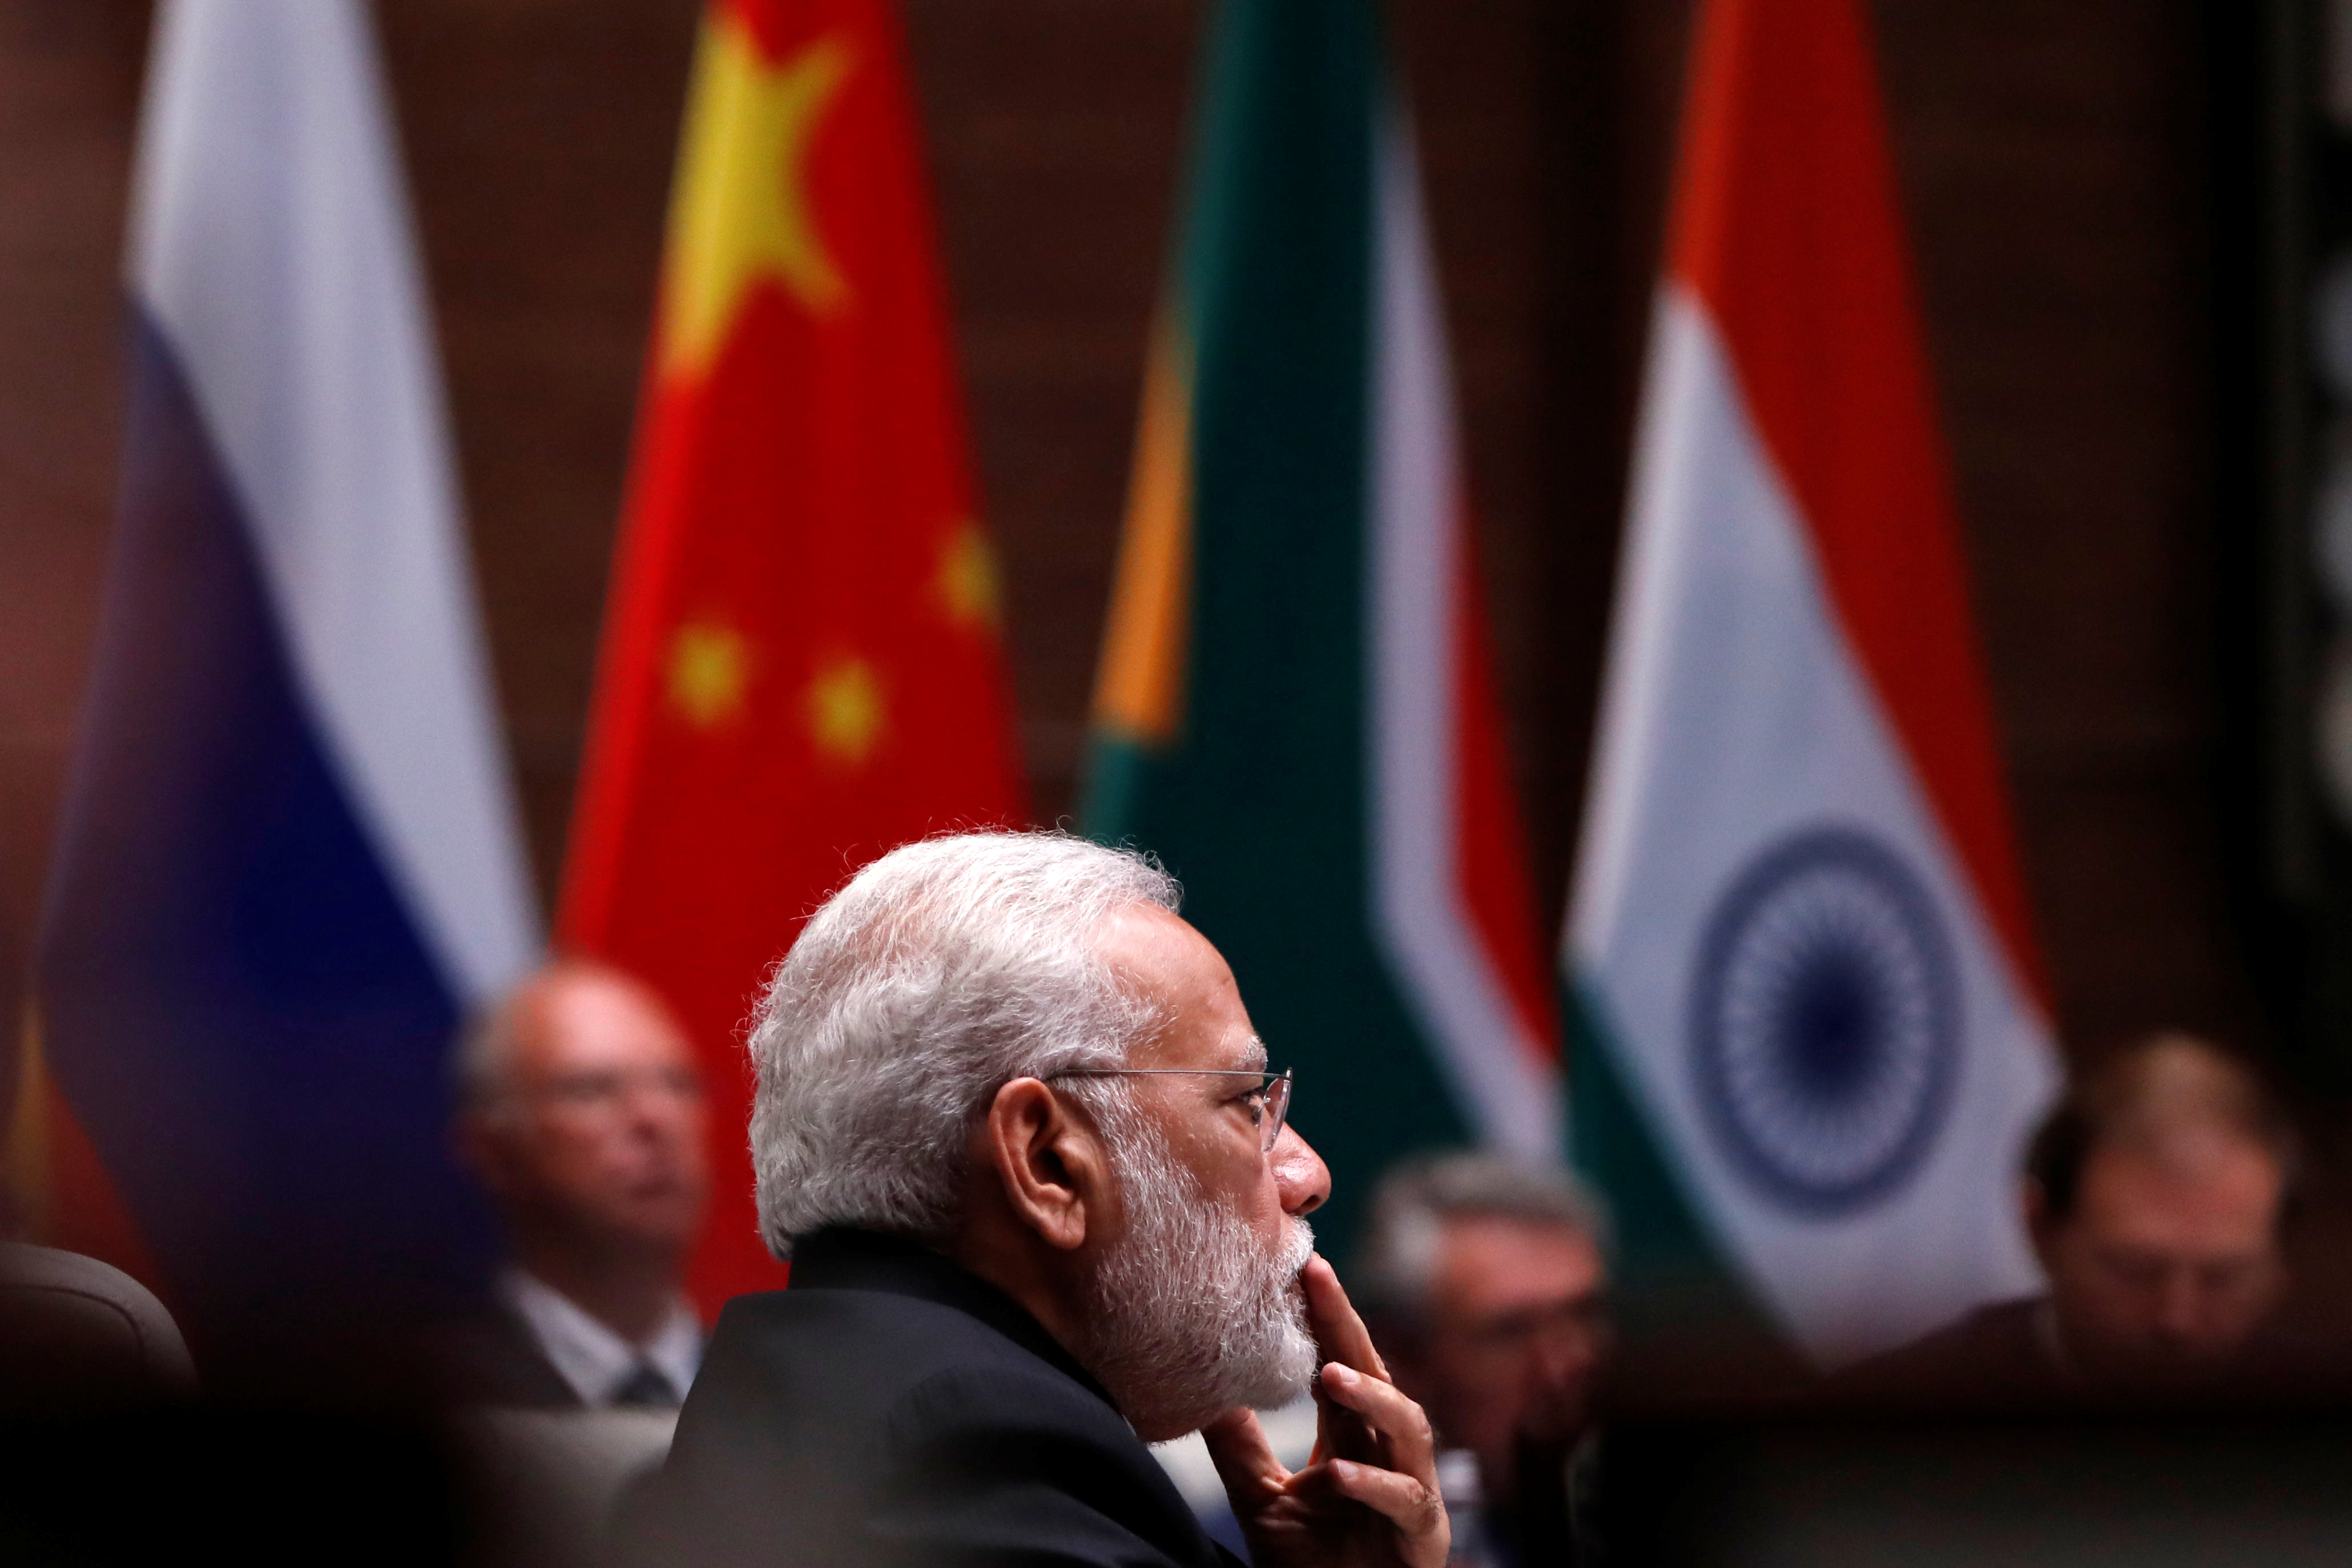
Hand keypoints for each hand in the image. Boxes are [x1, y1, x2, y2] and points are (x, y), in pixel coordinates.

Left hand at [1202, 1255, 1448, 1567]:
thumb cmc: (1308, 1564)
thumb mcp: (1260, 1499)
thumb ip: (1238, 1447)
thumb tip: (1201, 1388)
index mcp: (1351, 1436)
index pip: (1340, 1362)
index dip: (1325, 1316)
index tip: (1302, 1266)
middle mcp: (1386, 1452)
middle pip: (1376, 1374)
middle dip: (1348, 1326)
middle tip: (1318, 1279)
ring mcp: (1411, 1490)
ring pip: (1409, 1427)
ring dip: (1372, 1397)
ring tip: (1331, 1375)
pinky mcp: (1422, 1536)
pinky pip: (1407, 1500)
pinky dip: (1374, 1484)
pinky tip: (1338, 1472)